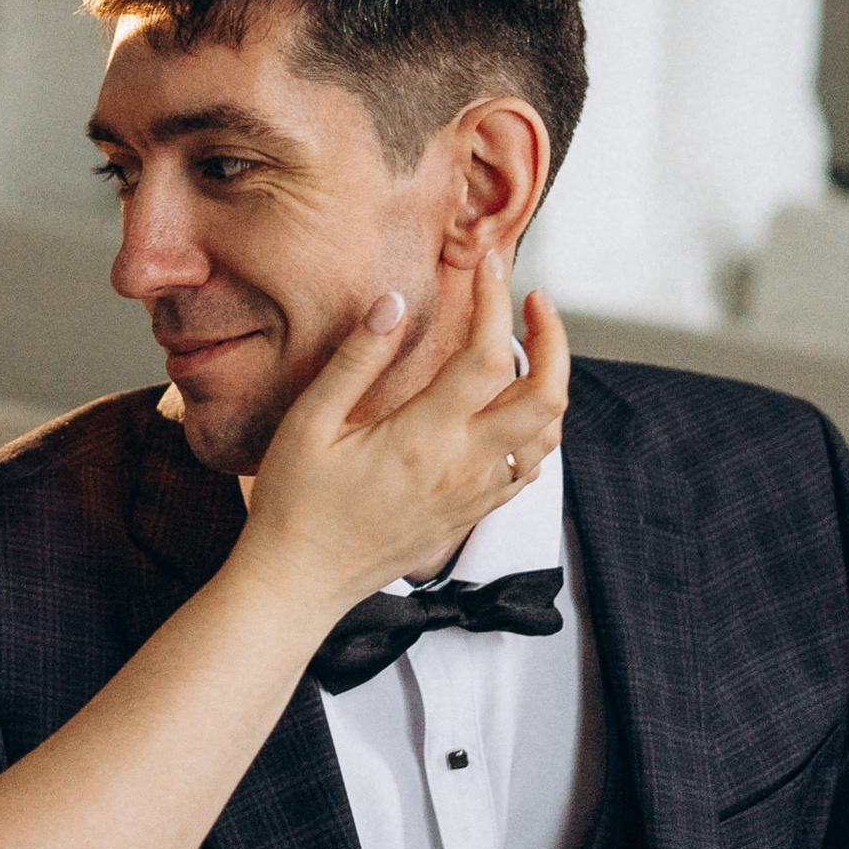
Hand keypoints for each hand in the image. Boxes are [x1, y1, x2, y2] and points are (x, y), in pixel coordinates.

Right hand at [244, 253, 570, 615]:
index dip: (496, 303)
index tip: (490, 267)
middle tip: (534, 300)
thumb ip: (356, 360)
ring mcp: (475, 495)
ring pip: (548, 435)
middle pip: (547, 397)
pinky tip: (512, 407)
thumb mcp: (310, 424)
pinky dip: (537, 428)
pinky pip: (528, 468)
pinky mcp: (471, 515)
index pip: (487, 357)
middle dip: (553, 338)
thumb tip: (394, 303)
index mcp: (424, 440)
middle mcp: (464, 468)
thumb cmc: (295, 503)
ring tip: (531, 343)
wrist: (300, 581)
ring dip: (551, 382)